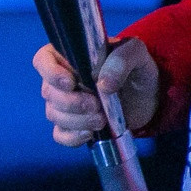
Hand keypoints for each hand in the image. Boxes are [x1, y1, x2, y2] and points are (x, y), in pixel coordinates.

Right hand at [35, 37, 158, 147]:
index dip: (50, 72)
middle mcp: (61, 79)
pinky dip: (73, 137)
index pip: (43, 60)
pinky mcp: (73, 125)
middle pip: (48, 92)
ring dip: (77, 120)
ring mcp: (65, 104)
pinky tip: (90, 133)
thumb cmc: (136, 68)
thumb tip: (104, 83)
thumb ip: (122, 59)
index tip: (71, 83)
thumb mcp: (137, 53)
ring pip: (54, 114)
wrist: (147, 96)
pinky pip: (60, 134)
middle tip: (97, 105)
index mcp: (69, 54)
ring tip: (102, 119)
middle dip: (72, 103)